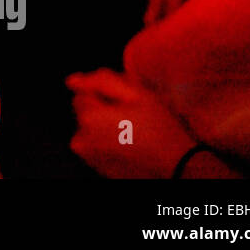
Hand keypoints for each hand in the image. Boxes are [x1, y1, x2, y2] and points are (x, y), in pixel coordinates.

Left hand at [66, 69, 195, 177]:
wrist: (177, 167)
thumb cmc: (159, 127)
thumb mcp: (136, 93)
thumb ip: (101, 80)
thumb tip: (71, 80)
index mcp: (88, 118)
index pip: (83, 93)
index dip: (105, 94)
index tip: (126, 102)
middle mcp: (80, 139)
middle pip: (85, 112)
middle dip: (102, 110)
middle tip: (131, 116)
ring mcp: (88, 157)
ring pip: (90, 129)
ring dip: (103, 126)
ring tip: (132, 132)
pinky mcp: (97, 169)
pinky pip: (97, 146)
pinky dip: (107, 142)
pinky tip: (129, 144)